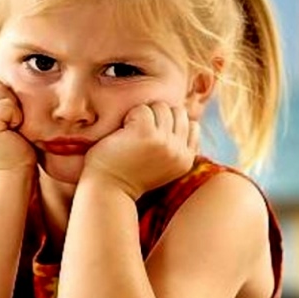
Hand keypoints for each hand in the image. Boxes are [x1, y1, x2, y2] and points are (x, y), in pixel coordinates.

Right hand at [0, 77, 35, 172]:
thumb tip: (17, 72)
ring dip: (13, 108)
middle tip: (11, 126)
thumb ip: (1, 101)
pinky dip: (16, 116)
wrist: (12, 178)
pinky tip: (12, 133)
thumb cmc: (17, 151)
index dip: (6, 97)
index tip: (9, 122)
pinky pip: (6, 104)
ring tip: (12, 129)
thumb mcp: (7, 121)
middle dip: (9, 100)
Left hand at [81, 102, 198, 199]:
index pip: (192, 126)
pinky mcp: (146, 134)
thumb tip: (183, 119)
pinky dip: (130, 116)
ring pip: (161, 108)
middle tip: (138, 132)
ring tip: (130, 131)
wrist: (106, 189)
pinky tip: (122, 131)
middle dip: (158, 116)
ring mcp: (164, 142)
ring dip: (143, 114)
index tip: (152, 135)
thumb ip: (174, 147)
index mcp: (186, 160)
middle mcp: (179, 152)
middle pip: (178, 113)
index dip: (171, 124)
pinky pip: (143, 109)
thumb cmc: (127, 174)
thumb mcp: (161, 165)